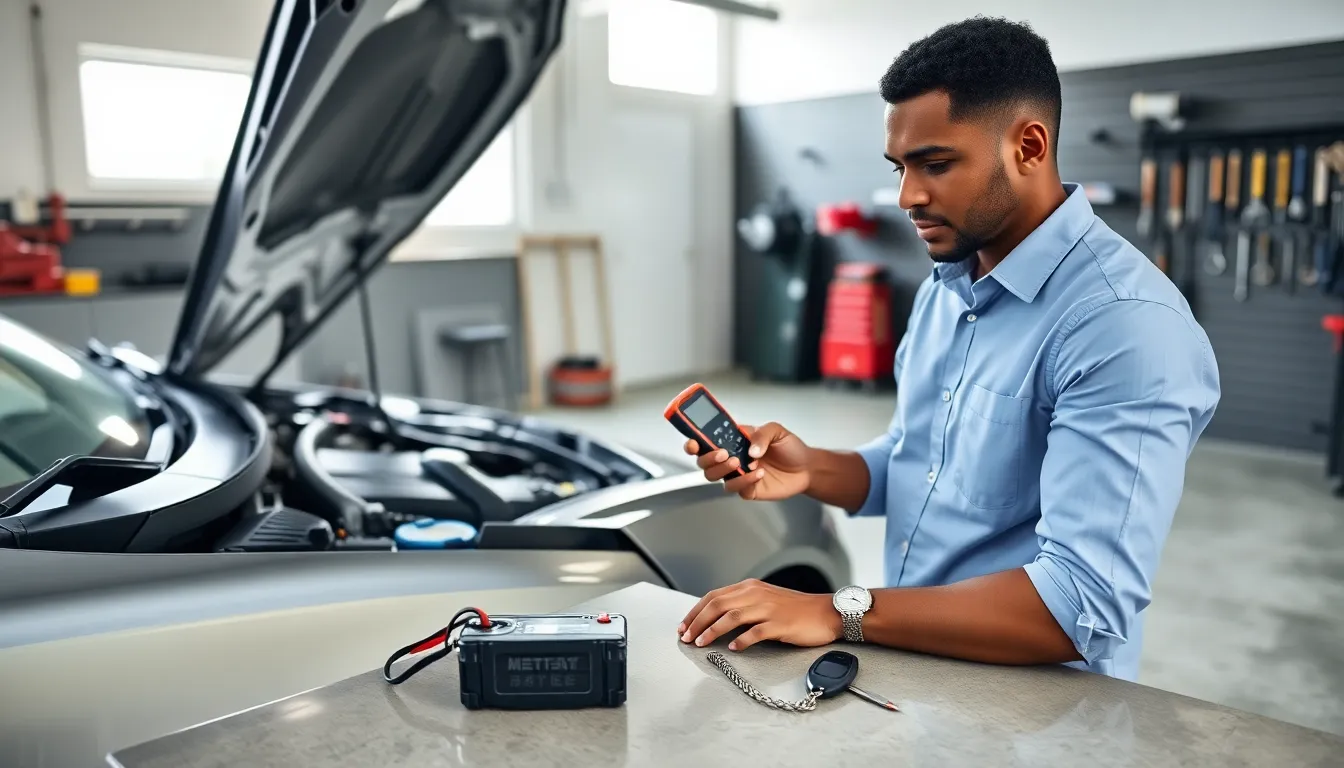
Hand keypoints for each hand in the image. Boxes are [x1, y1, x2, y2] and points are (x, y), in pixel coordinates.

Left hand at [676, 578, 841, 651]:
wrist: (827, 612)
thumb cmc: (796, 609)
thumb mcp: (765, 599)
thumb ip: (743, 604)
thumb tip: (717, 617)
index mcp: (750, 587)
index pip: (714, 596)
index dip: (695, 611)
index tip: (683, 626)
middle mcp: (756, 594)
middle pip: (718, 605)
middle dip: (698, 622)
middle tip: (686, 637)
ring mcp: (768, 608)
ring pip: (732, 617)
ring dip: (713, 631)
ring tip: (701, 643)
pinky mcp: (781, 624)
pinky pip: (756, 632)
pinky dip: (742, 640)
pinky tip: (733, 648)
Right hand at [684, 422, 811, 500]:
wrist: (807, 468)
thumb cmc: (790, 448)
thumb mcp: (777, 431)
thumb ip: (761, 434)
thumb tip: (749, 449)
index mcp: (734, 440)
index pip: (707, 441)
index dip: (695, 442)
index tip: (693, 443)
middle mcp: (732, 457)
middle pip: (704, 461)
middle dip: (708, 458)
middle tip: (724, 453)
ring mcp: (737, 474)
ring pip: (714, 476)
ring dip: (723, 470)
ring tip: (741, 463)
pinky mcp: (747, 489)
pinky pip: (735, 488)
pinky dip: (744, 481)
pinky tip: (759, 473)